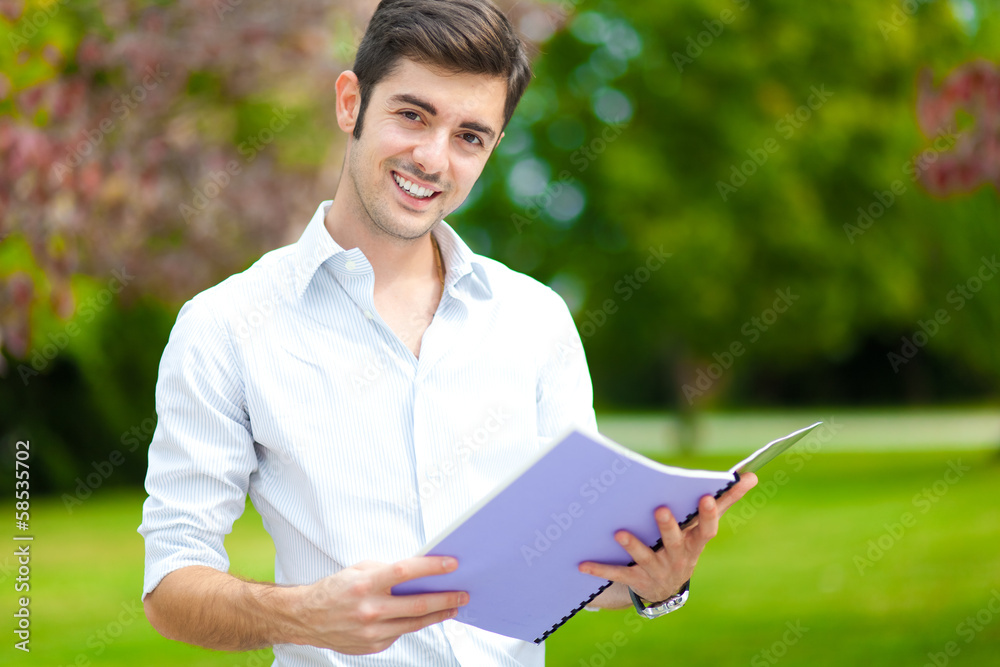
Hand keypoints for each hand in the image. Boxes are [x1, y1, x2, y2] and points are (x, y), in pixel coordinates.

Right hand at [293, 556, 467, 654]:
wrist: (307, 618)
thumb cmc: (335, 589)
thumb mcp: (360, 570)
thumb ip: (388, 571)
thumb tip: (419, 573)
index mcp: (366, 583)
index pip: (405, 572)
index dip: (431, 567)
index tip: (451, 564)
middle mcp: (369, 609)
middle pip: (417, 604)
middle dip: (445, 598)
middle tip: (462, 593)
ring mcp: (371, 631)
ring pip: (414, 623)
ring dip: (438, 615)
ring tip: (453, 607)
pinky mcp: (373, 646)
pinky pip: (400, 633)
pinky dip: (412, 624)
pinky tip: (424, 617)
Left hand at [578, 472, 757, 604]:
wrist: (666, 590)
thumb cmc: (686, 544)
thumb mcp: (703, 527)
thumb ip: (725, 500)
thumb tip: (751, 474)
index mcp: (694, 542)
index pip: (706, 528)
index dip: (708, 514)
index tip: (707, 496)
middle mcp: (678, 557)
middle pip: (674, 541)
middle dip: (668, 527)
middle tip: (660, 509)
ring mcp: (657, 569)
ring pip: (645, 557)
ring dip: (633, 545)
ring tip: (620, 531)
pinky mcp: (636, 579)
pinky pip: (618, 573)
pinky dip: (600, 568)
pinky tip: (582, 563)